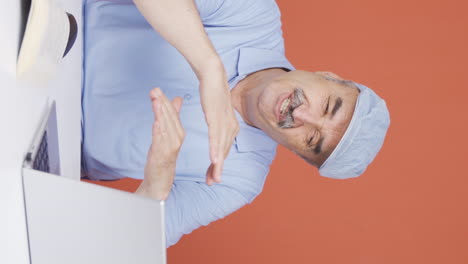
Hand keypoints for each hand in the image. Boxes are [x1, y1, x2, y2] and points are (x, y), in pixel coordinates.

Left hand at [136, 88, 184, 199]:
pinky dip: (159, 131)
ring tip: (155, 101)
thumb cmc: (163, 157)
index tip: (157, 89)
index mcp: (179, 132)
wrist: (160, 180)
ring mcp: (170, 147)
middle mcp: (177, 138)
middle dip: (161, 103)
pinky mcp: (162, 155)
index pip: (172, 113)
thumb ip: (173, 116)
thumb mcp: (168, 134)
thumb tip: (176, 99)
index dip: (164, 100)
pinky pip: (160, 141)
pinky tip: (156, 122)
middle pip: (169, 118)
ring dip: (160, 113)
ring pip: (165, 127)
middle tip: (154, 91)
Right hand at [199, 65, 239, 185]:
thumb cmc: (214, 93)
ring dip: (217, 164)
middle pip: (223, 152)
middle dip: (217, 169)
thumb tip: (216, 132)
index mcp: (231, 127)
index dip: (218, 165)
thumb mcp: (217, 113)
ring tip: (214, 178)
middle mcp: (230, 127)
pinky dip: (215, 149)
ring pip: (221, 147)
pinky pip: (216, 136)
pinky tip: (214, 160)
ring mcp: (224, 122)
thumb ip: (217, 124)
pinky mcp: (217, 117)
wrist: (213, 75)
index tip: (212, 177)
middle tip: (212, 183)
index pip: (224, 150)